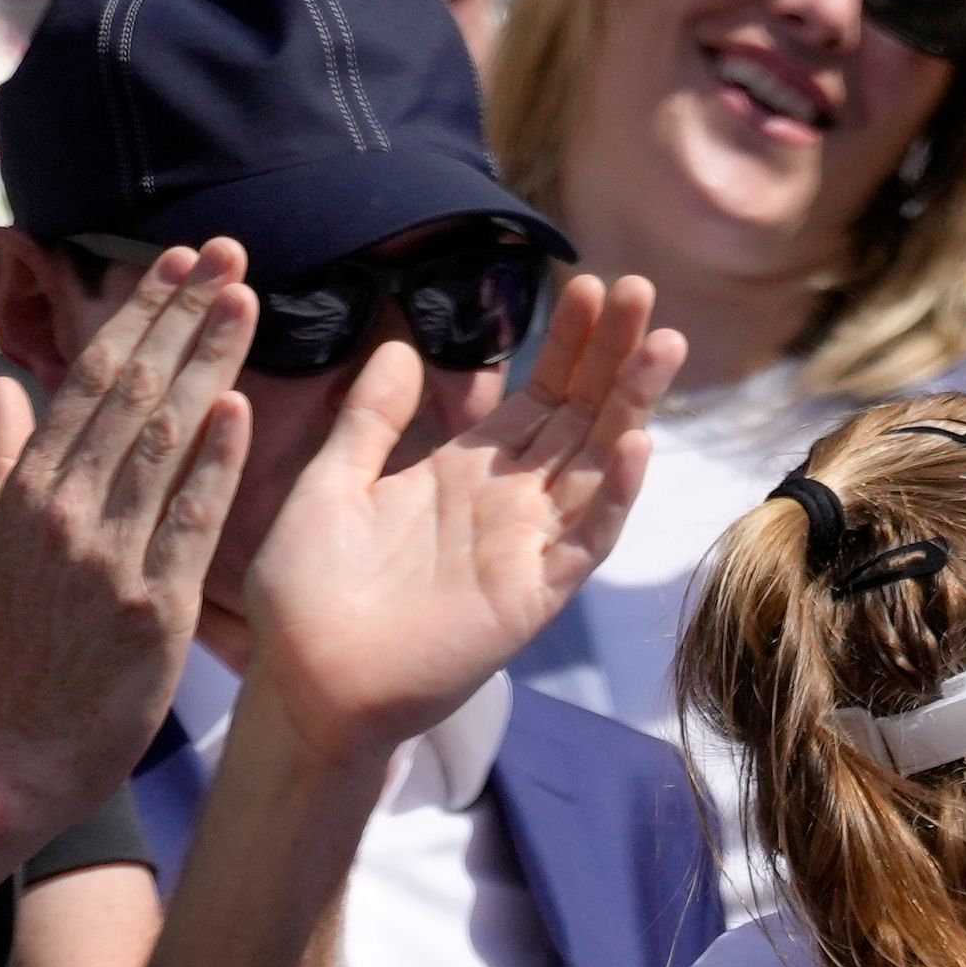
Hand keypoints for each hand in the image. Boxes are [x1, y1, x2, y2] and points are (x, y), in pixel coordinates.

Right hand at [0, 242, 254, 841]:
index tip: (178, 263)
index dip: (138, 315)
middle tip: (229, 252)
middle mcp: (67, 509)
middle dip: (182, 315)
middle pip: (131, 392)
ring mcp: (108, 554)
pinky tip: (239, 410)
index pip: (91, 379)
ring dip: (206, 363)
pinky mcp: (151, 604)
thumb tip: (4, 383)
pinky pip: (186, 522)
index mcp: (32, 488)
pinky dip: (210, 464)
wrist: (9, 750)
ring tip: (244, 299)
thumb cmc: (8, 650)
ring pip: (162, 439)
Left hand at [237, 272, 681, 769]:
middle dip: (612, 355)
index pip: (536, 394)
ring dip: (630, 406)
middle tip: (639, 290)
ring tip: (661, 344)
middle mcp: (509, 503)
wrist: (304, 682)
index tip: (587, 284)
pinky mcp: (534, 596)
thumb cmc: (307, 594)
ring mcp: (529, 548)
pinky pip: (586, 540)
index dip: (567, 343)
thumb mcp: (330, 483)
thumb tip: (401, 347)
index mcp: (464, 472)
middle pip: (579, 416)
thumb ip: (369, 419)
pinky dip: (614, 495)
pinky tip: (633, 445)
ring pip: (598, 464)